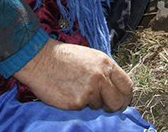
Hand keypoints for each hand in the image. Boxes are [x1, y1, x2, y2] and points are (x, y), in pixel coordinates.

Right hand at [14, 38, 132, 111]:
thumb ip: (104, 72)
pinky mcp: (78, 102)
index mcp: (106, 64)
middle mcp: (101, 77)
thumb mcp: (90, 58)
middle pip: (118, 101)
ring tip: (78, 90)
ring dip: (92, 103)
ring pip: (100, 107)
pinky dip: (78, 105)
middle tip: (104, 106)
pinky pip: (84, 109)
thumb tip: (115, 90)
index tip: (120, 101)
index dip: (125, 96)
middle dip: (113, 106)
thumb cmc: (64, 58)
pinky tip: (69, 93)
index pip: (127, 86)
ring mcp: (90, 90)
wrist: (40, 59)